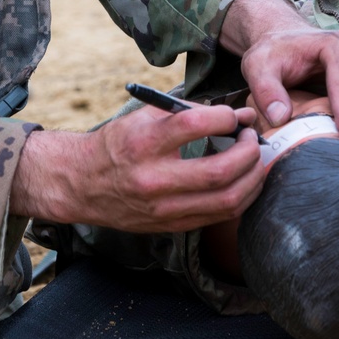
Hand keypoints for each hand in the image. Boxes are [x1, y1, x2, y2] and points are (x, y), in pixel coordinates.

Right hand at [11, 102, 265, 232]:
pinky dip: (242, 197)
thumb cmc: (116, 145)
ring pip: (227, 200)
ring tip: (256, 160)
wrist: (81, 184)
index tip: (234, 115)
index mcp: (143, 143)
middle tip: (253, 138)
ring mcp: (163, 207)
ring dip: (253, 178)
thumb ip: (187, 113)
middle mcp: (153, 178)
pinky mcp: (172, 226)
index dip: (225, 117)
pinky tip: (246, 181)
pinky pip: (219, 216)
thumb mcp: (142, 118)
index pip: (194, 124)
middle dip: (249, 152)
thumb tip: (237, 114)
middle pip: (219, 170)